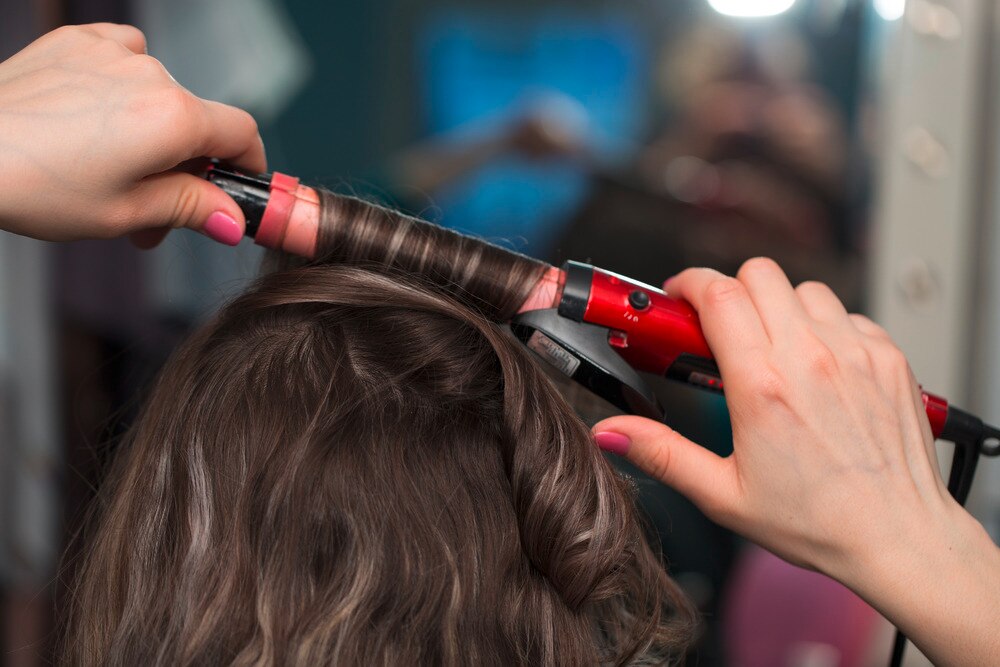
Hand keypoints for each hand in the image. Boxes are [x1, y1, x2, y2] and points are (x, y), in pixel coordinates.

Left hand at [0, 24, 265, 246]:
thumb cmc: (33, 185)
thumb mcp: (125, 213)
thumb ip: (190, 208)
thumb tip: (231, 219)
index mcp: (173, 119)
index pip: (242, 133)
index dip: (248, 165)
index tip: (237, 187)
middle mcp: (152, 75)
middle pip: (197, 122)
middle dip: (185, 168)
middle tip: (153, 214)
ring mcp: (112, 52)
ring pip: (160, 95)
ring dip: (152, 133)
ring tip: (113, 170)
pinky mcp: (78, 41)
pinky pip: (125, 58)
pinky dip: (124, 88)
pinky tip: (96, 117)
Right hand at [592, 258, 964, 584]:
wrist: (899, 536)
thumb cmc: (818, 521)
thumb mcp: (723, 495)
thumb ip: (661, 454)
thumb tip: (613, 431)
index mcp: (762, 385)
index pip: (717, 294)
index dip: (688, 284)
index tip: (678, 297)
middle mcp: (810, 357)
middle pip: (758, 275)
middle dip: (730, 291)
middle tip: (721, 329)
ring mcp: (855, 352)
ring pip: (803, 289)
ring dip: (779, 308)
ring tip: (774, 350)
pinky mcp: (887, 357)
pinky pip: (847, 314)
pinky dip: (825, 327)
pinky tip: (819, 366)